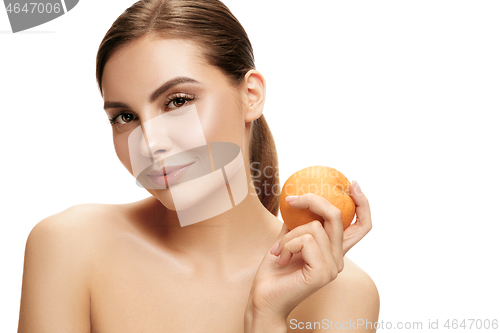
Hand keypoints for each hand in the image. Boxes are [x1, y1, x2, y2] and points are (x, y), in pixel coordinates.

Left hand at [245, 181, 371, 326]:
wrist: (264, 299)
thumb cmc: (274, 272)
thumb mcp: (287, 240)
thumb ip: (298, 223)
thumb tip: (298, 199)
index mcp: (334, 251)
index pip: (361, 226)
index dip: (363, 203)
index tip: (352, 184)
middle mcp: (339, 259)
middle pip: (339, 216)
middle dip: (314, 200)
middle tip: (293, 199)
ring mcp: (333, 267)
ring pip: (314, 227)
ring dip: (289, 235)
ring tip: (279, 251)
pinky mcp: (323, 272)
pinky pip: (305, 239)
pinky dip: (287, 244)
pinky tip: (281, 258)